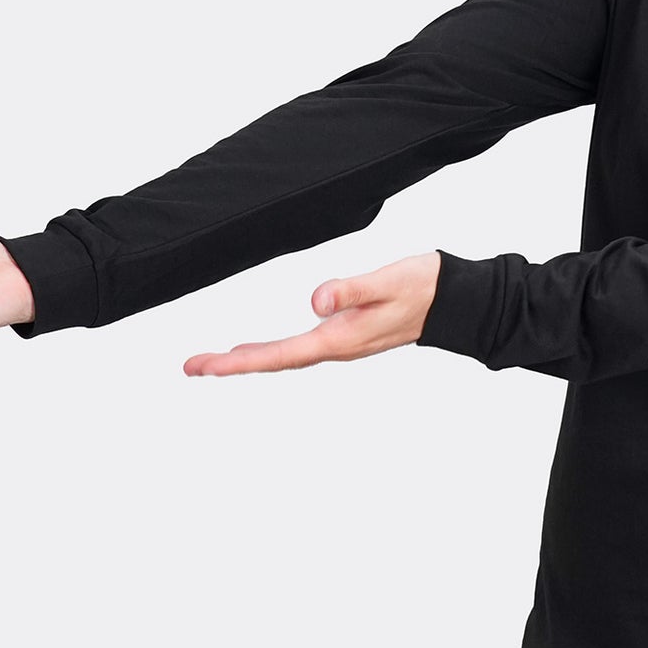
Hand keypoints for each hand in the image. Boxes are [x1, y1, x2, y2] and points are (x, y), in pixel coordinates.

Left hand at [183, 251, 441, 376]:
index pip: (280, 354)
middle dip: (232, 364)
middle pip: (275, 361)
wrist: (455, 300)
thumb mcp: (388, 280)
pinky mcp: (345, 335)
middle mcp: (338, 347)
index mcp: (342, 339)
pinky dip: (270, 352)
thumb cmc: (424, 286)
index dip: (239, 362)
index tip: (206, 366)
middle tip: (191, 367)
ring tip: (213, 361)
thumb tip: (314, 302)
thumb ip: (352, 289)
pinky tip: (257, 350)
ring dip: (248, 359)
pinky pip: (297, 350)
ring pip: (284, 357)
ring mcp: (341, 344)